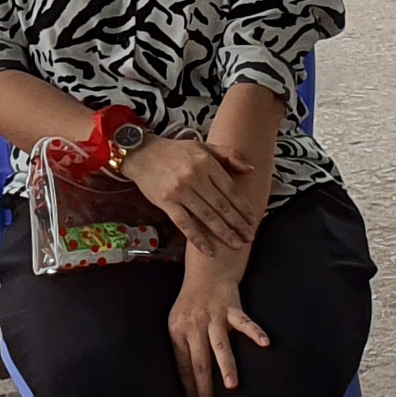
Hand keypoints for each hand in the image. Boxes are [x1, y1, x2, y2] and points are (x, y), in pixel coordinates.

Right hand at [121, 131, 254, 251]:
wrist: (141, 154)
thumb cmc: (174, 151)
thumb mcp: (203, 146)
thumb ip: (228, 154)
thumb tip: (250, 168)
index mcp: (206, 163)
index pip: (231, 189)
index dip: (243, 207)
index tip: (253, 220)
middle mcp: (195, 176)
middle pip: (222, 205)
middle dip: (238, 224)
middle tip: (249, 237)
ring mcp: (180, 191)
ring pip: (207, 217)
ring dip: (224, 233)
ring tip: (236, 244)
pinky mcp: (166, 202)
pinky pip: (185, 224)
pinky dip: (198, 239)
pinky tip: (209, 250)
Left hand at [167, 247, 271, 396]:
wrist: (205, 272)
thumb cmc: (191, 305)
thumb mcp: (178, 324)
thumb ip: (183, 348)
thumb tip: (188, 380)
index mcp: (178, 332)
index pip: (183, 367)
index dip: (189, 389)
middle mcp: (195, 325)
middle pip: (199, 362)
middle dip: (204, 389)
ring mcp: (214, 316)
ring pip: (220, 345)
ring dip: (226, 366)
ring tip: (231, 386)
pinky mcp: (231, 307)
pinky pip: (244, 322)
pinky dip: (255, 332)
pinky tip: (265, 344)